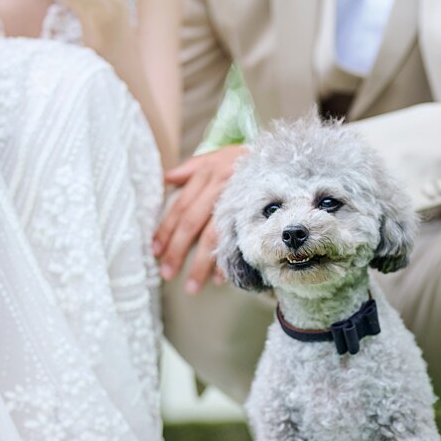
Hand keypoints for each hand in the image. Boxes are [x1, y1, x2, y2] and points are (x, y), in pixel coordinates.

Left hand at [153, 144, 248, 293]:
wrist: (284, 155)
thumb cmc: (247, 160)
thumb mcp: (218, 156)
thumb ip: (191, 168)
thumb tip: (167, 178)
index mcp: (208, 175)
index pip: (181, 206)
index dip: (166, 230)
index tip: (156, 252)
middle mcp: (221, 187)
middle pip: (193, 223)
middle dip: (178, 251)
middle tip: (168, 274)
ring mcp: (239, 200)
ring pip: (214, 235)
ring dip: (202, 263)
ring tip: (193, 285)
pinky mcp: (257, 213)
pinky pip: (239, 240)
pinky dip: (230, 259)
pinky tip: (221, 277)